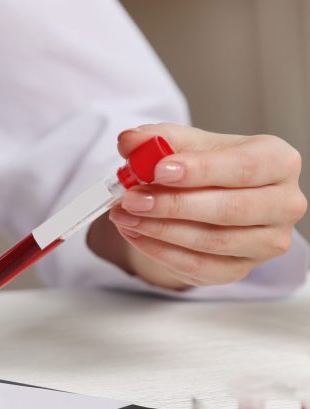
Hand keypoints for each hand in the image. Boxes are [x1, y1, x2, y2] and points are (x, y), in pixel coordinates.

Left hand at [89, 123, 306, 289]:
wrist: (209, 200)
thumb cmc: (206, 168)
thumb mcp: (184, 145)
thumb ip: (157, 139)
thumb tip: (129, 141)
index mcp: (279, 162)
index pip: (243, 167)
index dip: (201, 171)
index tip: (158, 170)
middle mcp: (284, 204)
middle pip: (230, 209)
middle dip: (174, 205)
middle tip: (131, 199)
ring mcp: (267, 242)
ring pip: (213, 241)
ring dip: (161, 230)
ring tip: (125, 215)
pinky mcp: (242, 270)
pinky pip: (200, 267)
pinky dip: (162, 252)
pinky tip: (136, 234)